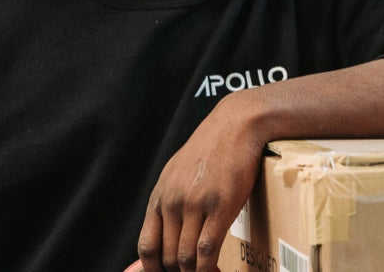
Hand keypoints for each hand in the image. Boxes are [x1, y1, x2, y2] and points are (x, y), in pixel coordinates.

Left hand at [137, 93, 264, 271]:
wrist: (237, 125)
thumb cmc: (210, 148)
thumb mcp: (178, 172)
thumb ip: (169, 201)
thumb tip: (163, 232)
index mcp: (160, 196)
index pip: (147, 246)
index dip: (153, 270)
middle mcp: (173, 202)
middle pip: (167, 256)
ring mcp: (195, 205)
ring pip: (185, 258)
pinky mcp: (221, 207)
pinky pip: (207, 250)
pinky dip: (208, 268)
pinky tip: (215, 270)